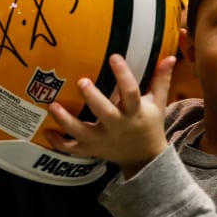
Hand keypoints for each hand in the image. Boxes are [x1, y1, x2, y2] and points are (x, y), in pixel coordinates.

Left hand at [43, 54, 175, 178]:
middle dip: (92, 98)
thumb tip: (171, 57)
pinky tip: (46, 130)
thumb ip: (161, 80)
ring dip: (66, 120)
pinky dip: (57, 142)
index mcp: (134, 112)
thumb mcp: (158, 104)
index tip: (114, 57)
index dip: (123, 75)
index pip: (131, 92)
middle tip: (81, 81)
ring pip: (82, 132)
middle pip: (104, 113)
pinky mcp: (91, 150)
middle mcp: (117, 126)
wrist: (145, 159)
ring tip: (53, 106)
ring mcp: (102, 140)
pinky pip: (71, 149)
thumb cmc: (149, 125)